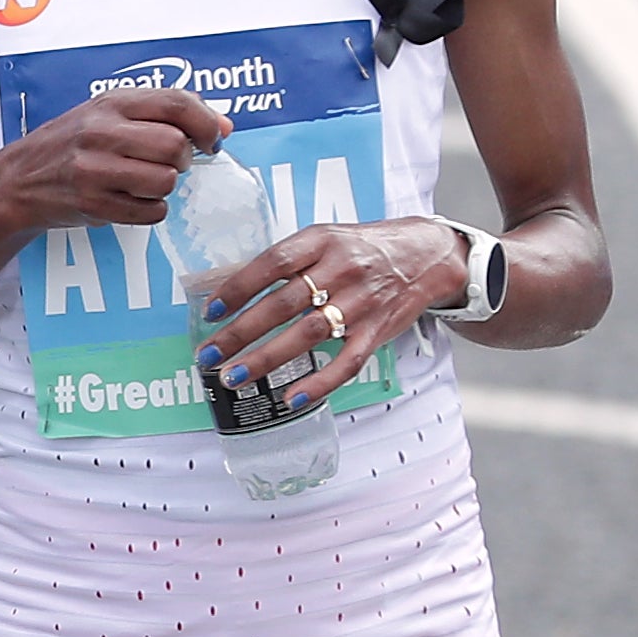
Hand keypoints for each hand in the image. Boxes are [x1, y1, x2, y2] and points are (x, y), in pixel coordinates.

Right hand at [0, 83, 226, 239]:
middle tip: (170, 163)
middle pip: (175, 147)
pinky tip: (132, 200)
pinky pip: (150, 212)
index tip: (213, 139)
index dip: (206, 123)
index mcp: (111, 103)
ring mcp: (94, 170)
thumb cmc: (71, 144)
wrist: (18, 179)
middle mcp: (101, 133)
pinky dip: (151, 209)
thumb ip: (164, 113)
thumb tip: (224, 127)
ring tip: (146, 181)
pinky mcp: (93, 204)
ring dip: (165, 186)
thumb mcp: (109, 113)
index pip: (177, 104)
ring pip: (165, 181)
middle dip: (183, 160)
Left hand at [195, 214, 455, 405]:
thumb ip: (289, 261)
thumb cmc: (363, 248)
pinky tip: (291, 398)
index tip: (211, 311)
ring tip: (234, 378)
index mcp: (321, 241)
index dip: (239, 288)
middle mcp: (340, 269)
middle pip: (284, 304)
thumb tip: (235, 290)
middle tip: (209, 354)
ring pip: (309, 334)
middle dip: (241, 332)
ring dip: (267, 359)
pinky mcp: (377, 330)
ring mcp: (361, 302)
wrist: (428, 254)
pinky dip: (319, 383)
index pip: (272, 264)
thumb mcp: (326, 238)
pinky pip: (347, 362)